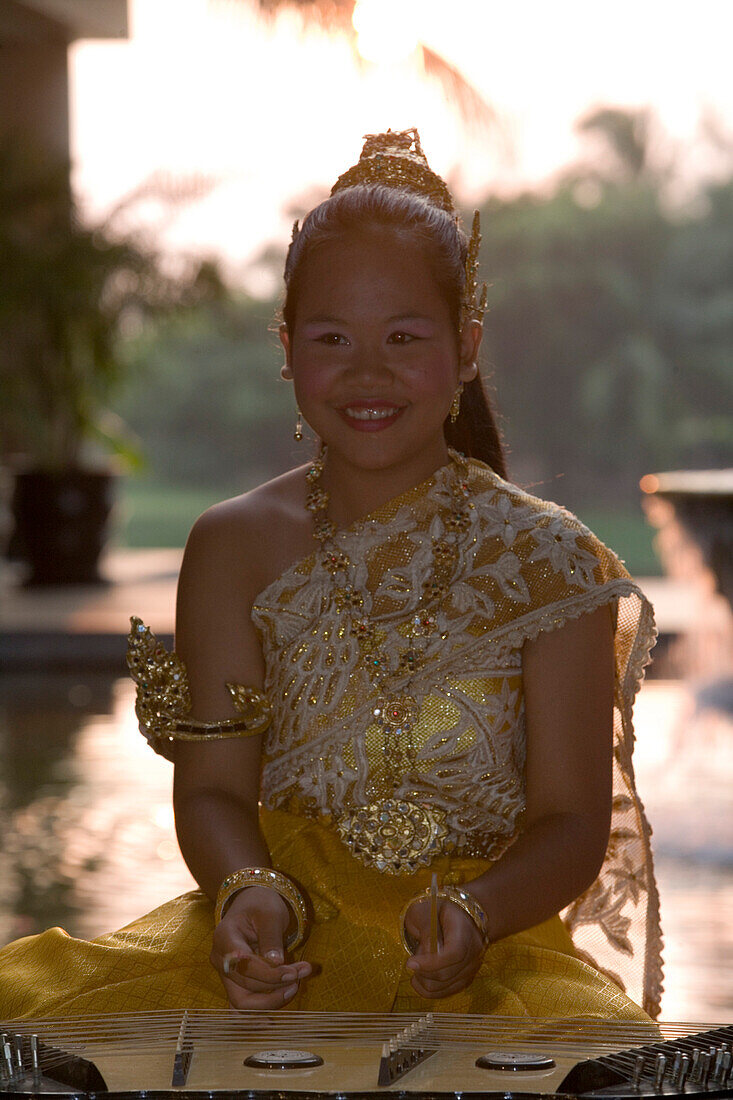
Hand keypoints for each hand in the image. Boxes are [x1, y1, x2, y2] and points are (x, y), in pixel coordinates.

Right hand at [210, 886, 311, 1008]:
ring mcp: (225, 975)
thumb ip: (271, 939)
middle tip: (302, 973)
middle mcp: (220, 960)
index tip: (295, 971)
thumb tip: (276, 964)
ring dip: (272, 1000)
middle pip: (245, 987)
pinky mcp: (235, 984)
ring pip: (243, 1003)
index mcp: (225, 938)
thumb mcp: (270, 914)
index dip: (270, 974)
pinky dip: (257, 1014)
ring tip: (295, 986)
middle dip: (277, 985)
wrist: (252, 903)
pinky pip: (241, 1007)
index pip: (244, 966)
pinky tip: (273, 1019)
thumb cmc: (261, 905)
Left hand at [403, 893, 484, 998]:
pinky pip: (446, 992)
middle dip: (423, 972)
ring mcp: (471, 966)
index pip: (454, 953)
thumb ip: (426, 930)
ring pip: (445, 986)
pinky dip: (429, 990)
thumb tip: (427, 955)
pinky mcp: (465, 977)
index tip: (410, 963)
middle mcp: (473, 950)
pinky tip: (418, 979)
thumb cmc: (436, 910)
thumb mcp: (425, 910)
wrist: (457, 915)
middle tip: (411, 961)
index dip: (431, 963)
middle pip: (448, 973)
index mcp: (464, 929)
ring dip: (424, 980)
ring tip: (417, 964)